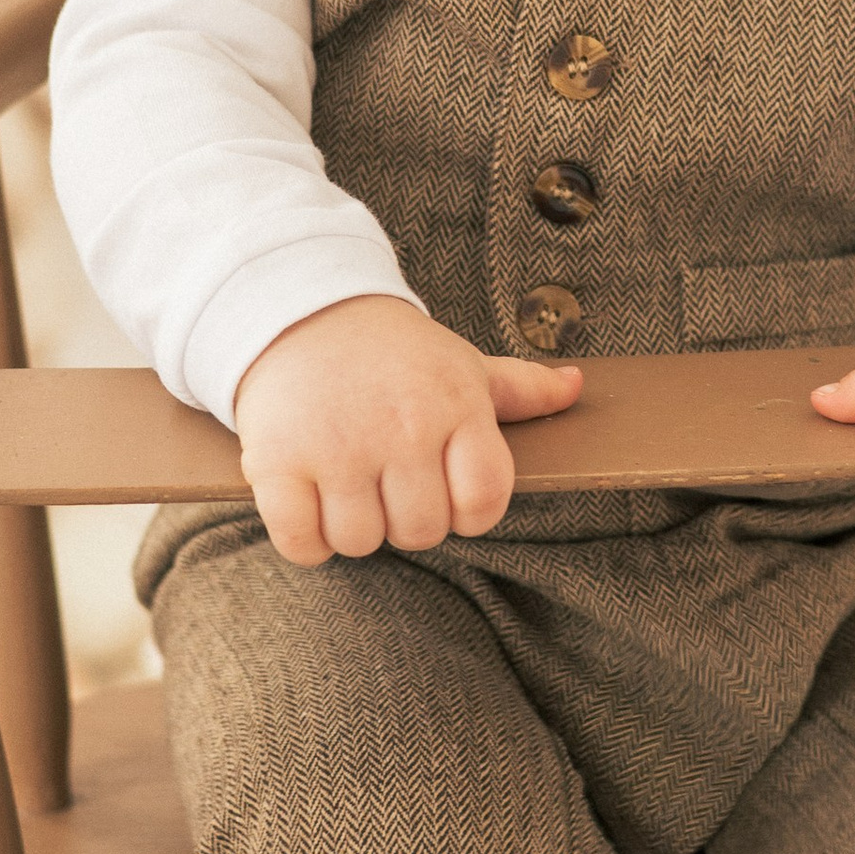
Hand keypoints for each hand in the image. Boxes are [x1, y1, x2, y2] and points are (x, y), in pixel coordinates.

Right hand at [233, 295, 581, 565]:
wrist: (297, 310)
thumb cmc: (390, 351)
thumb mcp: (459, 362)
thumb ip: (520, 387)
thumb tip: (576, 386)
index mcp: (455, 406)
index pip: (485, 502)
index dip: (468, 512)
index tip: (444, 492)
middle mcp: (402, 428)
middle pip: (421, 531)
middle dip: (405, 519)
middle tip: (387, 482)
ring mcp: (338, 446)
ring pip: (361, 541)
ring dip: (352, 527)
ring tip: (346, 483)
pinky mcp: (278, 461)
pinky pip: (303, 542)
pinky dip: (305, 538)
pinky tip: (308, 501)